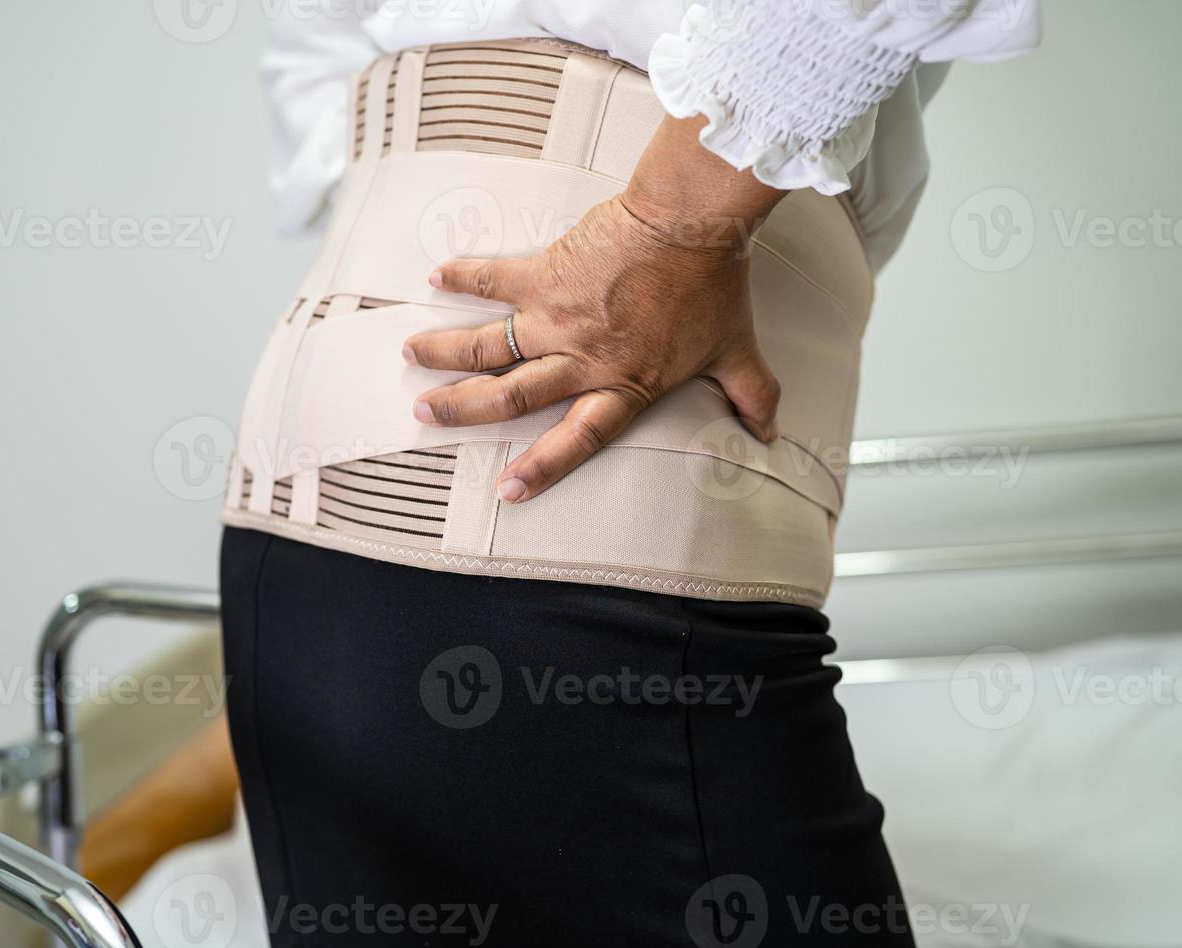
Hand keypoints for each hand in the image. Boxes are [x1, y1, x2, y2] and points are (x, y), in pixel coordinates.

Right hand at [403, 116, 785, 503]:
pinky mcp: (546, 272)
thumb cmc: (712, 286)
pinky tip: (434, 276)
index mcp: (623, 384)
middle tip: (425, 414)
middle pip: (510, 396)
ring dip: (446, 351)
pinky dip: (463, 275)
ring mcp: (557, 316)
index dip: (543, 468)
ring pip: (488, 344)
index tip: (509, 491)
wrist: (692, 223)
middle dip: (463, 410)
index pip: (577, 438)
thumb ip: (751, 395)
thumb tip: (772, 432)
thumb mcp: (735, 350)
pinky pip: (495, 277)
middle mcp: (582, 358)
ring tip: (410, 355)